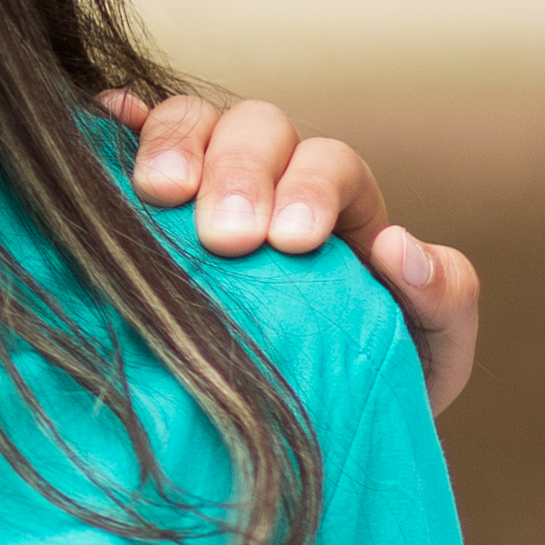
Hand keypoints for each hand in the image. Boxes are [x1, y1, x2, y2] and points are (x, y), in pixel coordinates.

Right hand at [101, 88, 478, 415]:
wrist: (301, 422)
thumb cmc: (368, 382)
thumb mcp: (431, 353)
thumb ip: (443, 299)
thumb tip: (400, 248)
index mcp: (339, 203)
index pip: (329, 163)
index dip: (310, 188)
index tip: (291, 242)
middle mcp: (270, 176)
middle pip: (256, 129)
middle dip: (239, 173)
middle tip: (226, 236)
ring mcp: (201, 182)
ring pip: (190, 122)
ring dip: (173, 145)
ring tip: (157, 195)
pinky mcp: (142, 204)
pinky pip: (125, 139)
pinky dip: (112, 127)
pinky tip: (101, 126)